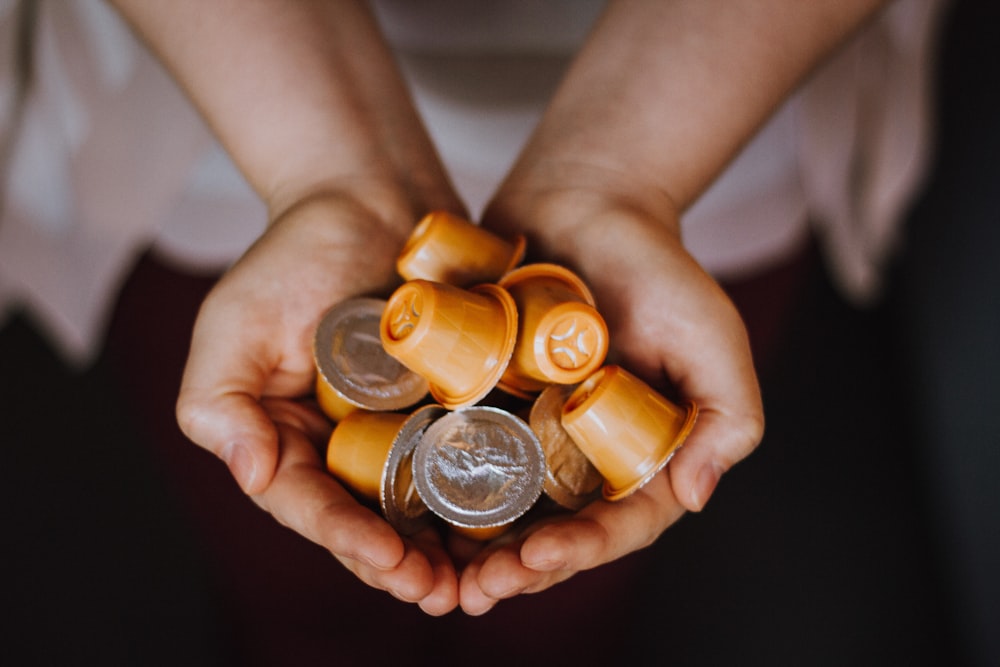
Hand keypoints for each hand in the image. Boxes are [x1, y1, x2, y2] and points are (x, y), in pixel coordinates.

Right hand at [175, 191, 460, 614]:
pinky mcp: (453, 402)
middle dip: (404, 565)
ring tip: (479, 580)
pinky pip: (472, 454)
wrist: (369, 196)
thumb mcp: (232, 325)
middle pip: (374, 521)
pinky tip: (517, 520)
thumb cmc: (291, 256)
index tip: (389, 563)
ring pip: (426, 505)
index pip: (314, 506)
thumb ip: (218, 404)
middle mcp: (348, 447)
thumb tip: (251, 475)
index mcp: (289, 441)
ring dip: (450, 548)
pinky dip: (490, 492)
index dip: (348, 541)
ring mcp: (404, 428)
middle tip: (441, 594)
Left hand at [459, 178, 763, 613]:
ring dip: (469, 549)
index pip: (616, 524)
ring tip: (435, 574)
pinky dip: (435, 486)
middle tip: (476, 591)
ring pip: (499, 505)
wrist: (585, 201)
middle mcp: (582, 453)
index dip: (580, 552)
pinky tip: (403, 511)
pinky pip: (458, 451)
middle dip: (517, 569)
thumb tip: (696, 496)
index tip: (537, 560)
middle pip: (551, 529)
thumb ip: (730, 417)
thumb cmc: (658, 267)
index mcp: (640, 454)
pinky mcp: (485, 398)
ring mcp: (529, 428)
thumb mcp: (713, 337)